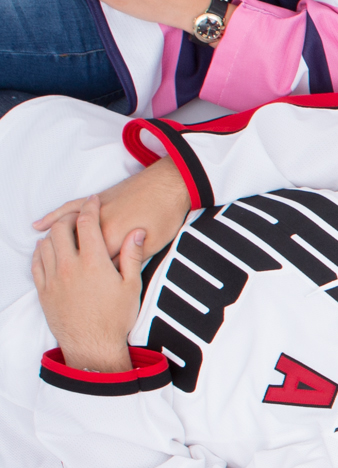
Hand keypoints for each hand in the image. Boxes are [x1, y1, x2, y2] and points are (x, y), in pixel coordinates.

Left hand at [32, 198, 145, 373]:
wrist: (93, 345)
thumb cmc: (116, 317)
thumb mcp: (132, 286)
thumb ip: (131, 256)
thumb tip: (136, 232)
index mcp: (94, 263)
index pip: (86, 224)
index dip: (89, 208)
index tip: (93, 201)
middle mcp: (69, 267)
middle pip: (61, 229)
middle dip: (70, 218)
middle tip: (79, 217)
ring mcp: (53, 278)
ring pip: (46, 244)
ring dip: (55, 233)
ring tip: (66, 233)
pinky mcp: (43, 290)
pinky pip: (36, 262)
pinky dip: (41, 251)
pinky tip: (49, 250)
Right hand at [35, 155, 191, 266]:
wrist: (169, 183)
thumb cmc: (166, 215)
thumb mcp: (154, 245)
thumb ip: (130, 260)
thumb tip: (112, 272)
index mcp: (113, 239)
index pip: (95, 265)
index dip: (96, 276)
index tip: (93, 284)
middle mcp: (99, 225)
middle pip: (76, 249)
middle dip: (72, 263)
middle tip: (73, 276)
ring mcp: (95, 211)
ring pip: (67, 230)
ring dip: (56, 244)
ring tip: (49, 259)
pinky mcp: (96, 199)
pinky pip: (67, 208)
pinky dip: (51, 217)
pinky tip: (38, 227)